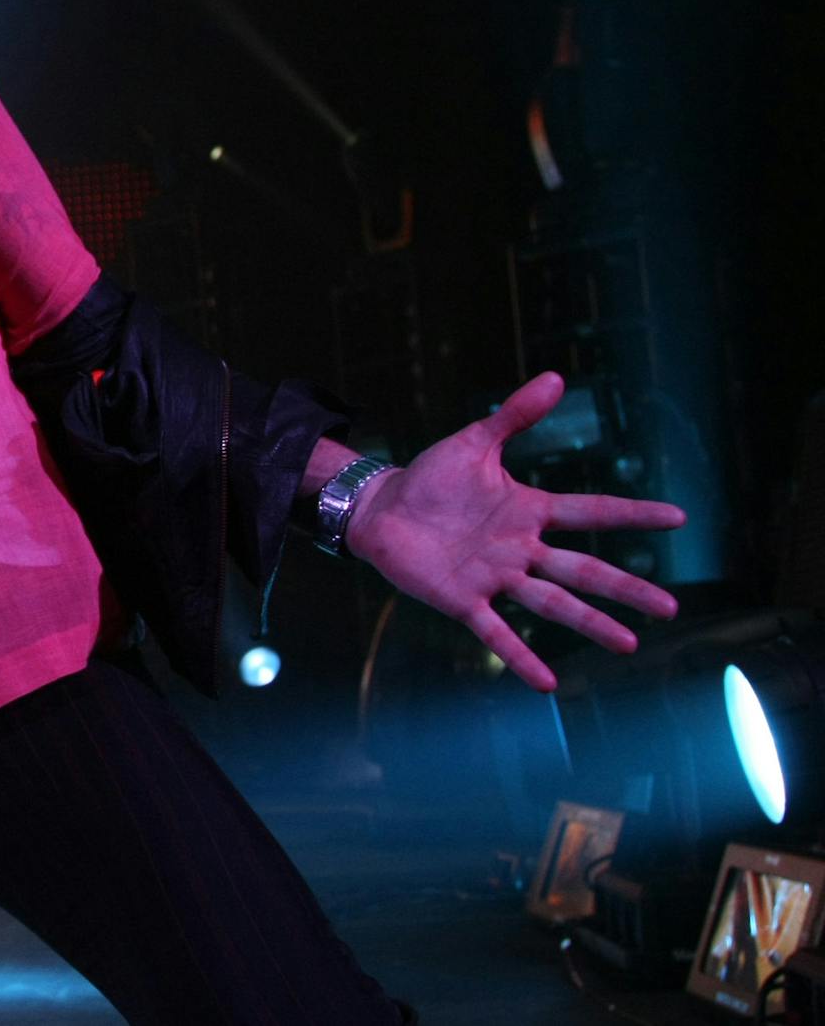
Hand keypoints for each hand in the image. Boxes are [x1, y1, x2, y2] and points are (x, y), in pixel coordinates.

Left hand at [345, 371, 684, 691]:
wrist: (380, 508)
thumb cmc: (429, 479)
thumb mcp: (473, 442)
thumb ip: (513, 416)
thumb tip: (555, 377)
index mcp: (528, 511)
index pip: (591, 511)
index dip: (632, 514)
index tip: (678, 518)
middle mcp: (520, 549)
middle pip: (584, 570)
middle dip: (626, 588)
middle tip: (671, 606)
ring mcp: (494, 576)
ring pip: (552, 603)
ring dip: (590, 622)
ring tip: (630, 644)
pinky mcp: (463, 599)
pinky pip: (497, 632)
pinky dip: (520, 655)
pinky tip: (547, 681)